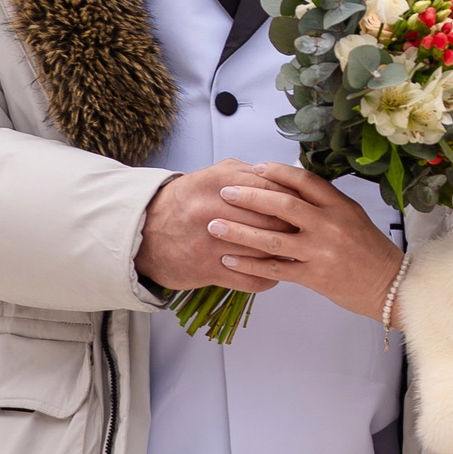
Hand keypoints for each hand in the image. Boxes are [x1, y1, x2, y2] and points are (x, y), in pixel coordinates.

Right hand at [135, 160, 299, 293]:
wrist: (144, 232)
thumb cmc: (185, 202)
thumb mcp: (212, 176)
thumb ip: (246, 175)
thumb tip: (284, 178)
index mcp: (222, 180)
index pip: (273, 188)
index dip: (294, 199)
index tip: (306, 206)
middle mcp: (217, 208)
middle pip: (273, 219)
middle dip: (294, 227)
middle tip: (308, 232)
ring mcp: (213, 241)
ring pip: (265, 249)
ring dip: (285, 254)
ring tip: (297, 254)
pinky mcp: (208, 269)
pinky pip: (251, 278)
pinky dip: (268, 278)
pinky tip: (274, 274)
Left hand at [210, 163, 404, 321]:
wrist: (390, 286)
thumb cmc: (369, 249)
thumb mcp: (352, 215)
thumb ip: (324, 202)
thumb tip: (288, 186)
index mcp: (340, 205)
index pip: (304, 181)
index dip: (277, 172)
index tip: (254, 168)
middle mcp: (330, 225)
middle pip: (283, 204)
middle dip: (249, 197)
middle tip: (224, 192)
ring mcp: (321, 252)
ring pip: (273, 238)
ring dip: (240, 231)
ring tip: (215, 225)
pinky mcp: (314, 277)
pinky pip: (275, 269)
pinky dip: (250, 264)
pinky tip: (229, 259)